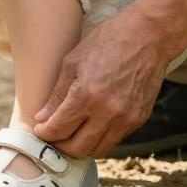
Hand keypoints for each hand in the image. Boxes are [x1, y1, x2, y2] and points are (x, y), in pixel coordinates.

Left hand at [32, 7, 175, 156]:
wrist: (147, 37)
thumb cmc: (107, 42)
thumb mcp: (73, 61)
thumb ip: (58, 94)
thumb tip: (43, 117)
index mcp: (86, 95)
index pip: (59, 129)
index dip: (45, 133)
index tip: (39, 129)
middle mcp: (107, 112)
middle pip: (77, 148)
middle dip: (60, 145)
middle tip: (52, 136)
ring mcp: (125, 119)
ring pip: (97, 150)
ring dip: (80, 147)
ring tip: (70, 135)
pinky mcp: (138, 120)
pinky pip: (114, 140)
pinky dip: (99, 139)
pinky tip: (91, 128)